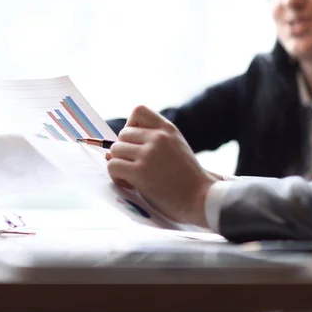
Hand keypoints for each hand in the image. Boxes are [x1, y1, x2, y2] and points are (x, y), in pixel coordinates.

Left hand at [107, 105, 216, 227]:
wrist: (203, 200)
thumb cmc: (188, 180)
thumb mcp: (176, 149)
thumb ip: (150, 144)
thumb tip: (108, 151)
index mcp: (168, 129)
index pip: (138, 111)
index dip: (131, 126)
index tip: (137, 144)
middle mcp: (158, 138)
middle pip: (122, 135)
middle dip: (124, 152)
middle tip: (135, 168)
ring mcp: (149, 154)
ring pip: (115, 151)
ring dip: (119, 165)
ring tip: (132, 178)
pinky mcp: (140, 172)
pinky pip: (113, 167)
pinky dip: (116, 177)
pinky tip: (130, 185)